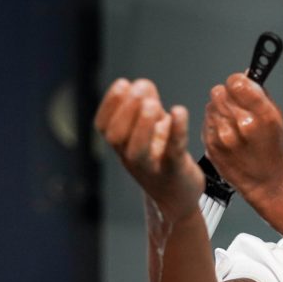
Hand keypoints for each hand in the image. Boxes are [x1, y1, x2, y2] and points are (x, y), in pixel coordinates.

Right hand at [95, 78, 203, 220]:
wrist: (178, 198)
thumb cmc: (162, 157)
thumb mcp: (152, 129)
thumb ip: (146, 105)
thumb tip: (141, 84)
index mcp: (122, 145)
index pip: (103, 126)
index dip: (109, 104)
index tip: (122, 83)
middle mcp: (131, 157)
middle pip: (116, 136)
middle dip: (126, 109)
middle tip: (139, 89)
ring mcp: (152, 166)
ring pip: (138, 150)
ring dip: (142, 124)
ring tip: (152, 103)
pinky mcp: (175, 171)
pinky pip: (173, 151)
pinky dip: (176, 130)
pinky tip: (179, 111)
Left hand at [203, 73, 282, 197]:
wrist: (265, 180)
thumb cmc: (272, 150)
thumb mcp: (277, 117)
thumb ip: (259, 94)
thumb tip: (246, 76)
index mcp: (261, 114)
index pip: (236, 81)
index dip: (237, 82)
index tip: (239, 86)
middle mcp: (241, 124)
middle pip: (219, 91)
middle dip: (227, 95)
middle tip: (236, 106)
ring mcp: (224, 136)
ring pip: (210, 105)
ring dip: (219, 109)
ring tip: (232, 122)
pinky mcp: (212, 145)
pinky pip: (206, 121)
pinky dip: (214, 123)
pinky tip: (226, 132)